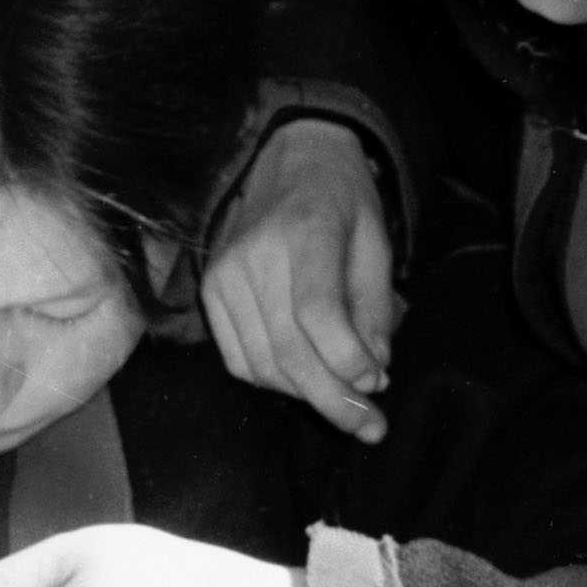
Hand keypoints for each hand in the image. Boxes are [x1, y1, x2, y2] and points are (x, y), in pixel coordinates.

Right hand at [203, 121, 397, 441]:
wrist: (289, 159)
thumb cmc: (342, 200)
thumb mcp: (377, 242)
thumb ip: (374, 310)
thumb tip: (372, 374)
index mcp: (305, 231)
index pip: (316, 312)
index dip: (346, 360)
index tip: (376, 384)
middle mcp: (254, 254)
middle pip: (287, 350)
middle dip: (332, 400)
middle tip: (370, 427)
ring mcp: (224, 274)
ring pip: (261, 365)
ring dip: (305, 396)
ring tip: (345, 406)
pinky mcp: (210, 290)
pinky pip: (238, 359)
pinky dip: (273, 382)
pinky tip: (304, 381)